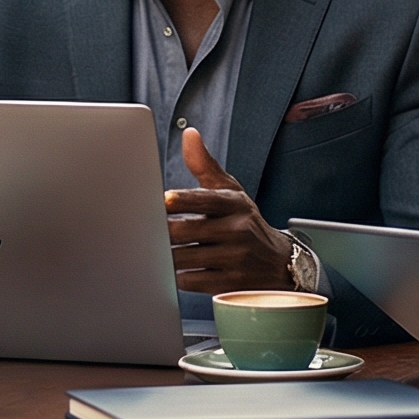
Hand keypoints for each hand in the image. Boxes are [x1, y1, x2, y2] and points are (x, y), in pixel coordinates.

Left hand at [164, 126, 296, 293]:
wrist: (278, 264)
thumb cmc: (245, 223)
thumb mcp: (231, 192)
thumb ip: (205, 165)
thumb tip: (190, 134)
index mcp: (234, 204)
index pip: (206, 199)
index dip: (184, 200)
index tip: (165, 199)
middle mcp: (237, 231)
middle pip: (187, 230)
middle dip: (162, 230)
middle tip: (141, 228)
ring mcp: (233, 259)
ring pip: (184, 257)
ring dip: (162, 254)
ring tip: (148, 247)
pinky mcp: (227, 284)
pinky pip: (189, 280)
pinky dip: (173, 275)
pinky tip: (165, 269)